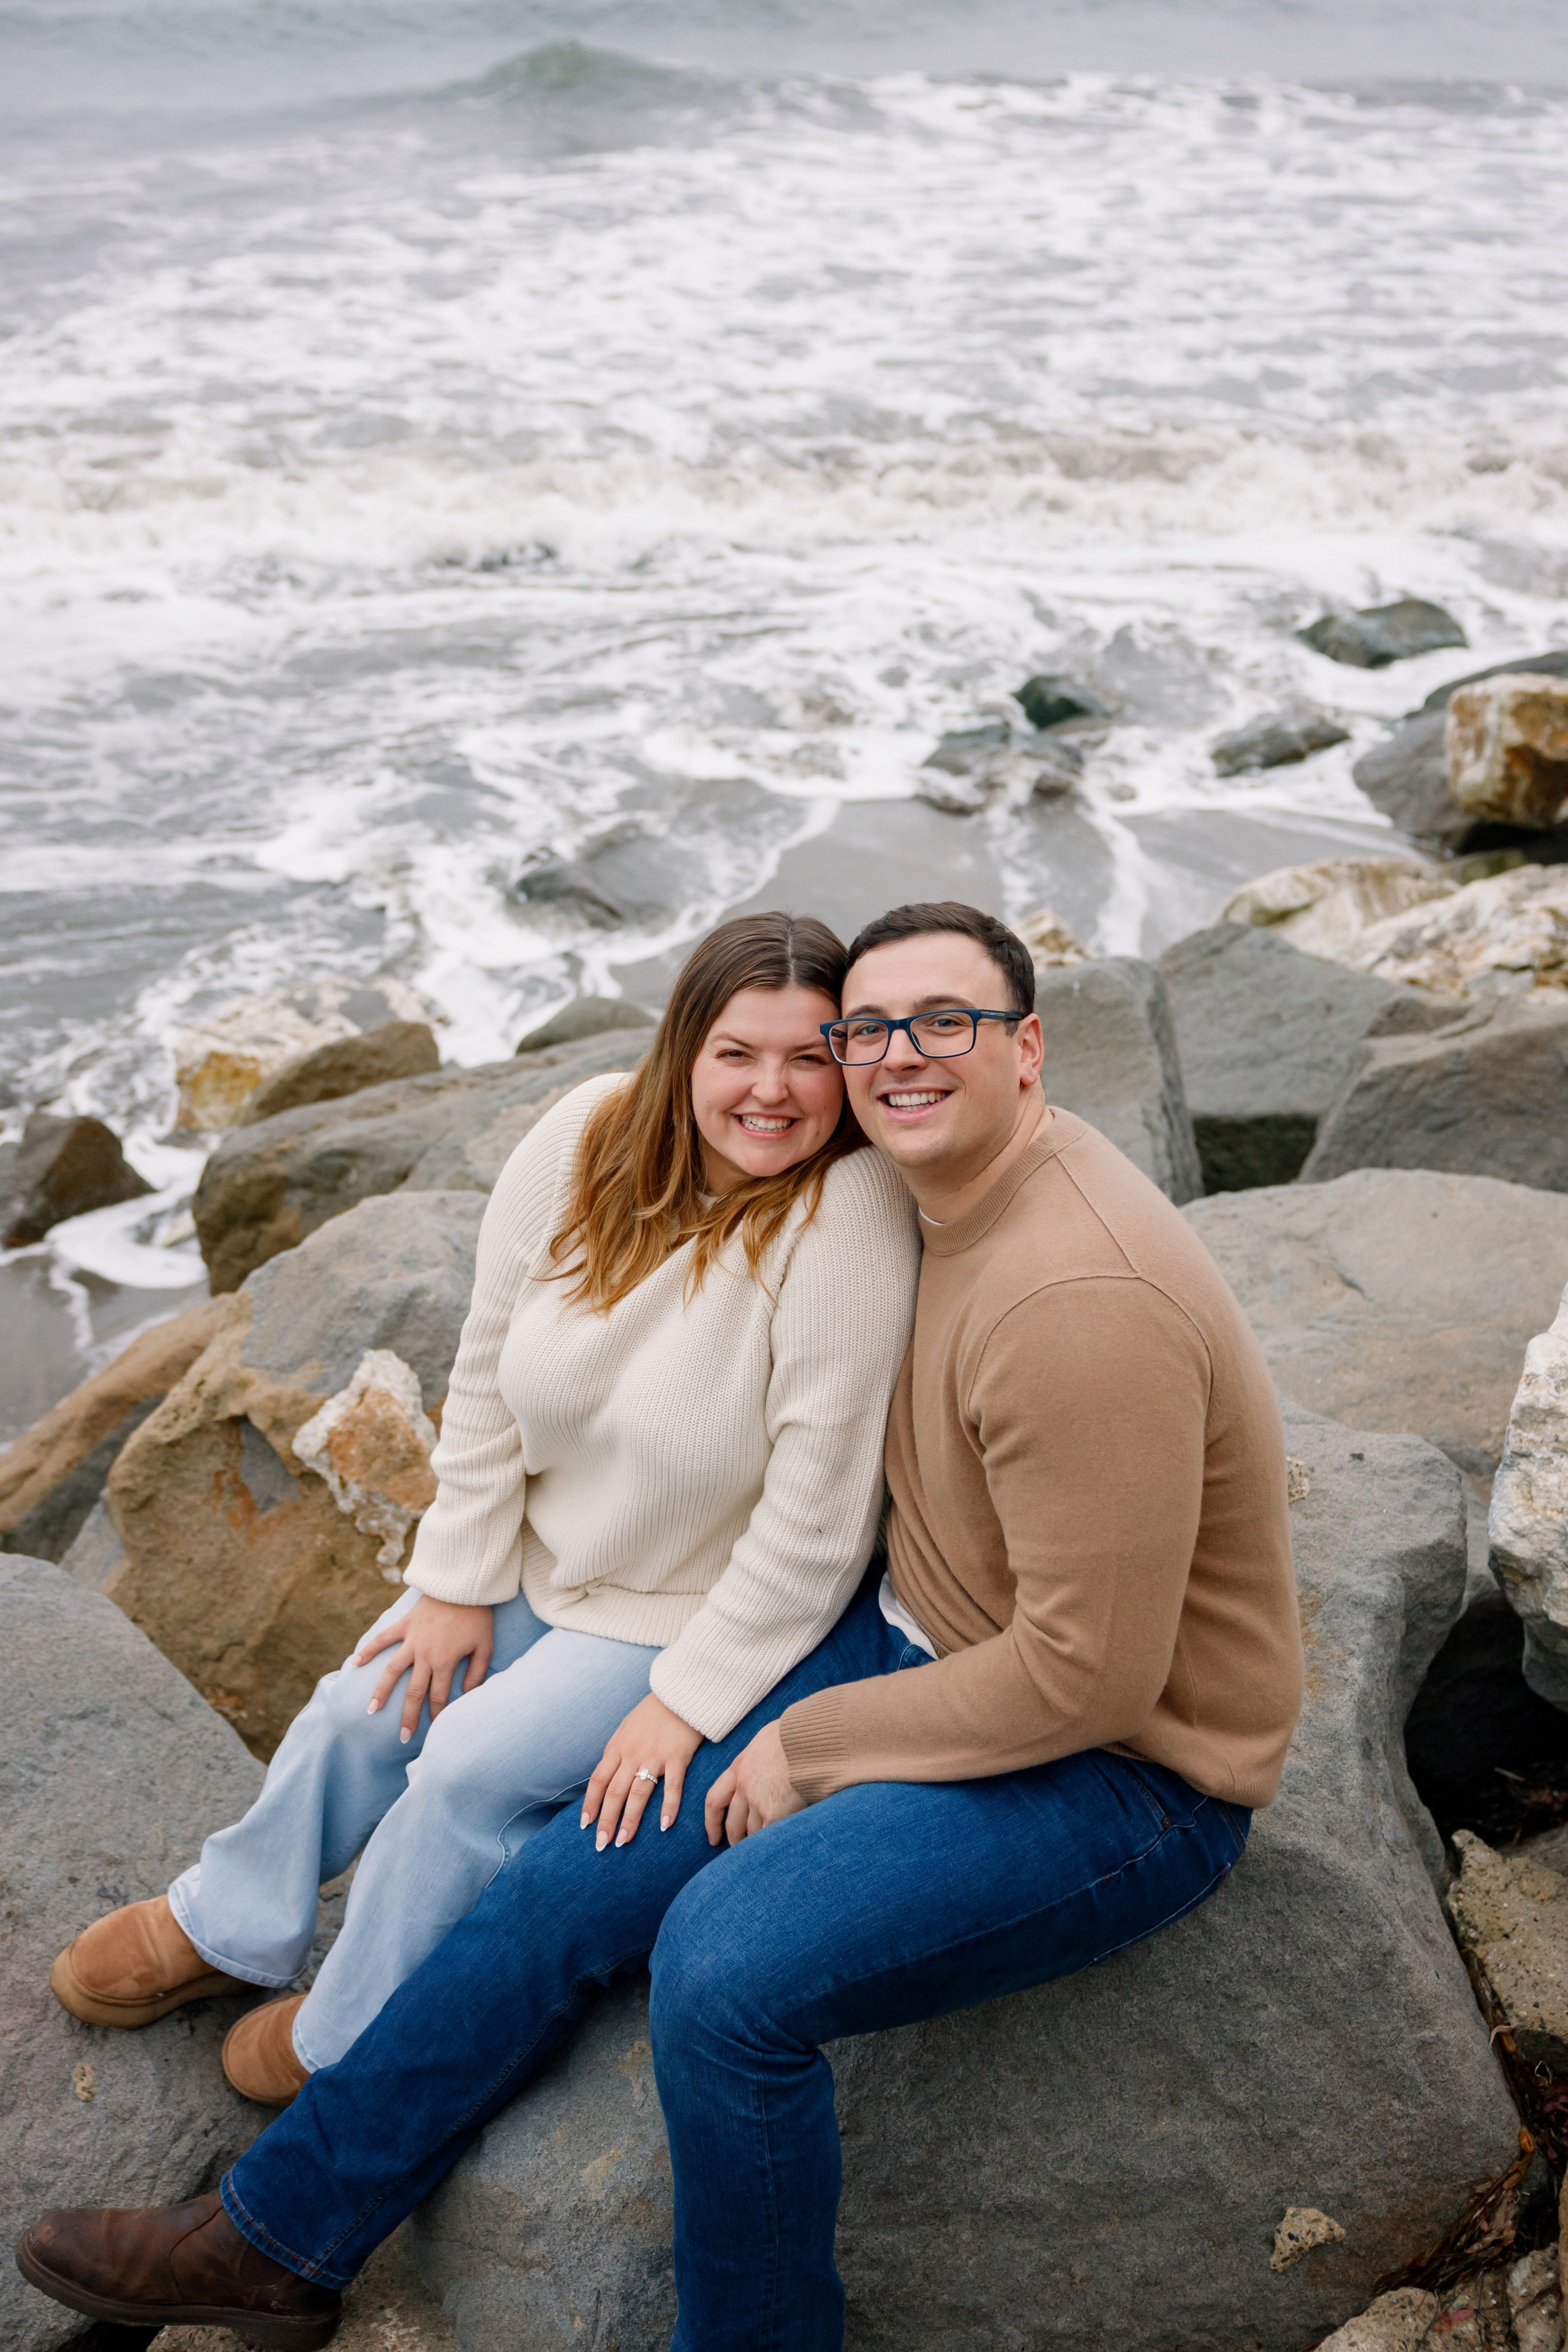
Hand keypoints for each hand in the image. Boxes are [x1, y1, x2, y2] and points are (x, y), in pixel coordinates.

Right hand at [355, 1595, 494, 1741]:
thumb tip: (466, 1696)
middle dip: (408, 1716)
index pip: (438, 1697)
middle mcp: (424, 1654)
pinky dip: (367, 1650)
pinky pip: (382, 1639)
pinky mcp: (403, 1624)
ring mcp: (411, 1639)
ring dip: (381, 1691)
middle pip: (413, 1692)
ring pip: (392, 1671)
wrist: (464, 1584)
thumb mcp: (485, 1646)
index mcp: (445, 1661)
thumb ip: (477, 1673)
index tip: (434, 1730)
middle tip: (403, 1737)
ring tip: (371, 1710)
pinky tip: (354, 1663)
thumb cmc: (478, 1616)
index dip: (436, 1715)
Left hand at [582, 1693, 703, 1849]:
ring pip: (638, 1793)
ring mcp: (655, 1756)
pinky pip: (673, 1786)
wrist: (680, 1693)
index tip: (586, 1825)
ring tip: (623, 1841)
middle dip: (607, 1820)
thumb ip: (616, 1753)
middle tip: (602, 1844)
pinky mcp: (678, 1757)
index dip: (591, 1804)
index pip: (598, 1781)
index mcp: (617, 1747)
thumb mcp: (625, 1729)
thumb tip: (606, 1776)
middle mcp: (632, 1754)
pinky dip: (669, 1807)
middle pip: (615, 1792)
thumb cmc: (651, 1714)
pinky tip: (665, 1826)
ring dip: (630, 1820)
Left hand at [704, 1721, 804, 1847]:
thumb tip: (763, 1766)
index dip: (712, 1823)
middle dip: (735, 1840)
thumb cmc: (793, 1736)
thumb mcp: (765, 1742)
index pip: (715, 1800)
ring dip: (757, 1843)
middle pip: (733, 1823)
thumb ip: (757, 1761)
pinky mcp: (773, 1811)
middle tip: (742, 1851)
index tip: (714, 1838)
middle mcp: (743, 1786)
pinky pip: (768, 1835)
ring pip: (752, 1833)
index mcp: (738, 1767)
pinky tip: (778, 1847)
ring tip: (766, 1851)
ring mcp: (757, 1800)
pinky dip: (772, 1843)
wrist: (808, 1739)